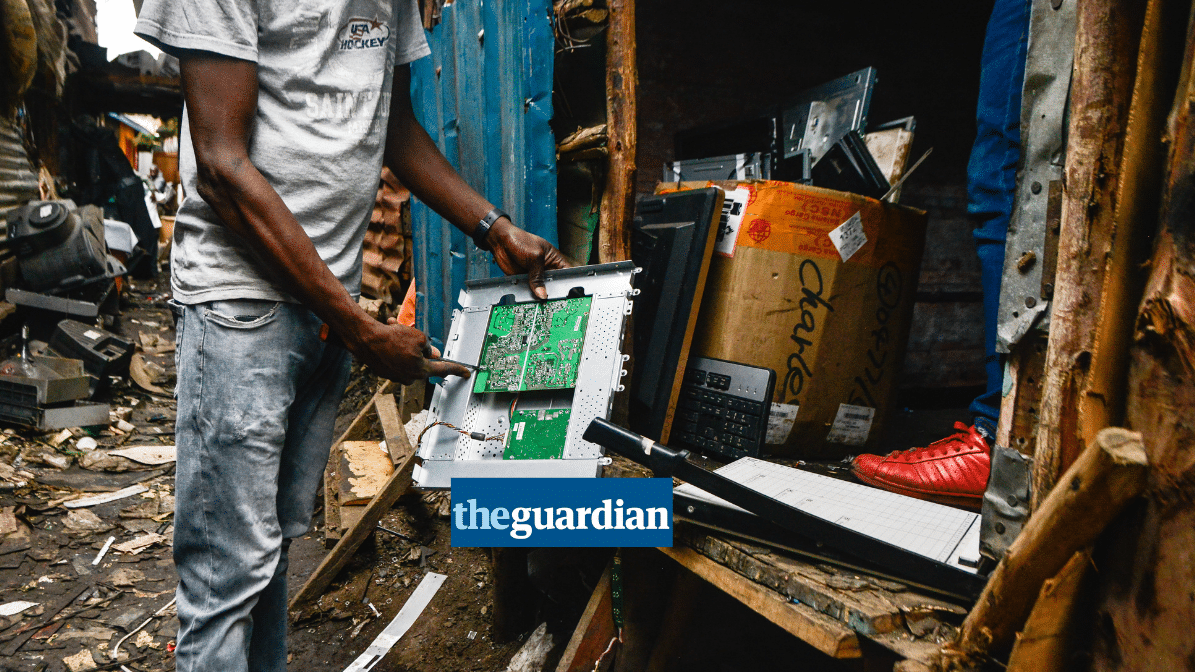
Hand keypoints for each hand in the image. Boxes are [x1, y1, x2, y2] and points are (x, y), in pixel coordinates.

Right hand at [344, 318, 471, 383]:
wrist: (366, 339)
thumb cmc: (392, 338)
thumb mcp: (419, 337)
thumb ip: (428, 346)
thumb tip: (432, 352)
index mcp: (421, 370)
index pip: (444, 370)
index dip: (457, 370)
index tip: (466, 373)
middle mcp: (409, 377)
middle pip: (423, 362)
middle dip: (420, 348)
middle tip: (412, 336)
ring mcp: (396, 376)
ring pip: (408, 357)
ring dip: (405, 344)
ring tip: (397, 330)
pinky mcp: (385, 371)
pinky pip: (396, 357)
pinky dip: (395, 347)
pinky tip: (390, 334)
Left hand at [487, 218, 571, 299]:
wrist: (500, 241)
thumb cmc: (520, 240)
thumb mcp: (534, 257)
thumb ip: (538, 276)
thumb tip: (542, 293)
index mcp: (554, 260)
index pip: (566, 273)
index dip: (568, 283)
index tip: (567, 293)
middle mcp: (546, 269)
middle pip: (554, 285)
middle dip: (552, 292)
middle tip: (552, 299)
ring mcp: (535, 275)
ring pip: (541, 290)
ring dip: (539, 294)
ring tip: (540, 301)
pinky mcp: (525, 280)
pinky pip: (529, 291)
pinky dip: (528, 295)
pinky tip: (529, 298)